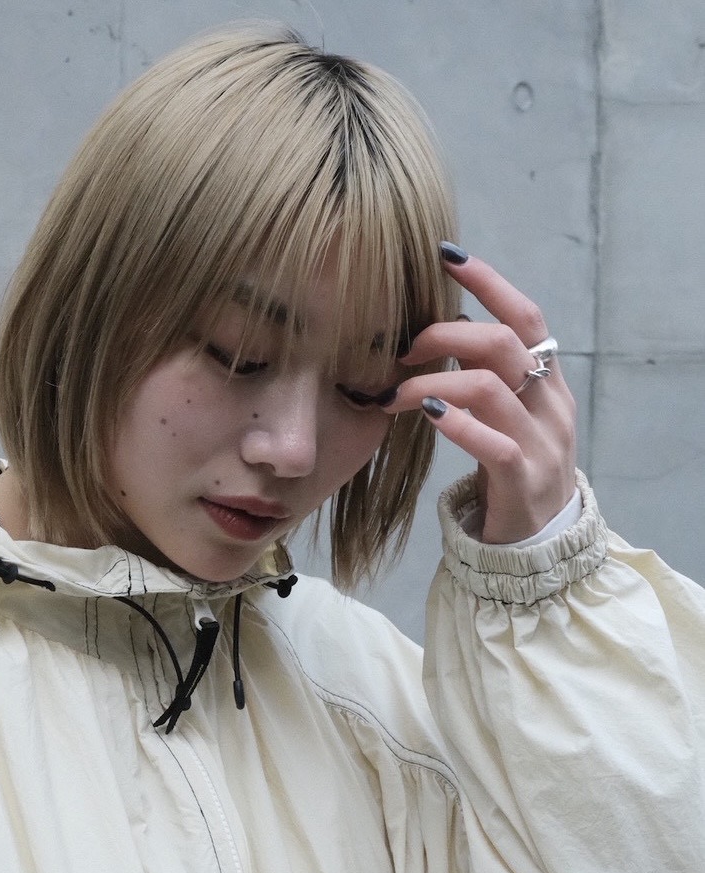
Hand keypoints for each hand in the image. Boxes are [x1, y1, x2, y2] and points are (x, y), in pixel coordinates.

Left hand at [387, 246, 576, 543]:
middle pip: (503, 343)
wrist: (539, 545)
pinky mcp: (524, 480)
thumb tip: (441, 330)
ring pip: (490, 388)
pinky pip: (492, 443)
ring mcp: (543, 444)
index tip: (447, 256)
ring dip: (431, 383)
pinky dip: (455, 423)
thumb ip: (485, 375)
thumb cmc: (512, 471)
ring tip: (393, 395)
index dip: (489, 282)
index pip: (526, 316)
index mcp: (549, 383)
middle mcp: (552, 406)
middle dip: (444, 335)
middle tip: (400, 352)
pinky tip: (427, 415)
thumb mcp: (506, 416)